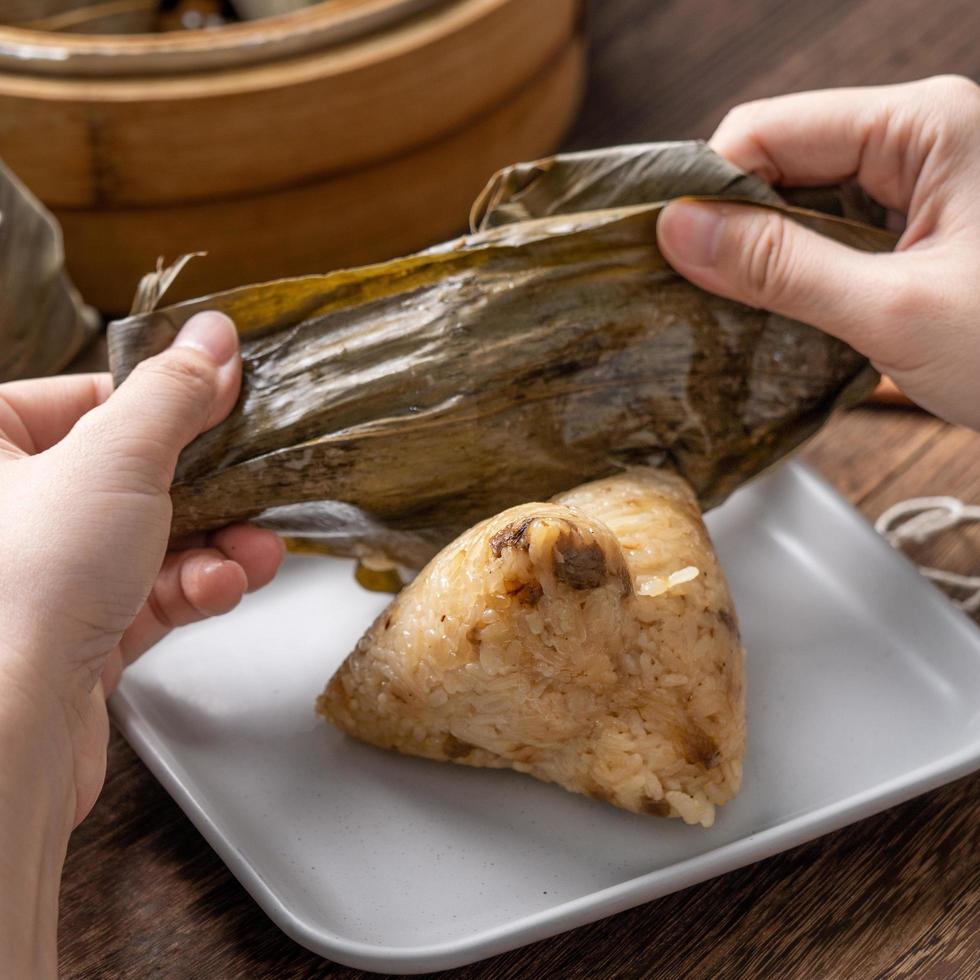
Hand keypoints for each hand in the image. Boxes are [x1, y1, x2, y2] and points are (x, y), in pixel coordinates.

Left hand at [0, 312, 282, 976]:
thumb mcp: (118, 458)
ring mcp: (42, 574)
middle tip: (258, 478)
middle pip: (133, 472)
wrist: (7, 732)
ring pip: (151, 538)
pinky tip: (221, 587)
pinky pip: (151, 592)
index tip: (227, 402)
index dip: (166, 402)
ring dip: (215, 544)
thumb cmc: (22, 589)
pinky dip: (194, 587)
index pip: (88, 398)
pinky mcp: (77, 631)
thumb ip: (172, 393)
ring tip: (254, 550)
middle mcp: (8, 509)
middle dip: (208, 487)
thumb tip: (212, 340)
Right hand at [656, 75, 979, 429]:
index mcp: (925, 125)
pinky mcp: (919, 229)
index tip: (666, 253)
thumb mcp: (893, 310)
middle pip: (781, 162)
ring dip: (763, 256)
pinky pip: (831, 235)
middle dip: (733, 226)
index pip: (769, 130)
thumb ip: (780, 267)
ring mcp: (922, 184)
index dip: (707, 189)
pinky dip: (797, 275)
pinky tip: (780, 314)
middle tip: (693, 292)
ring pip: (800, 203)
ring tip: (736, 311)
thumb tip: (676, 231)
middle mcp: (921, 139)